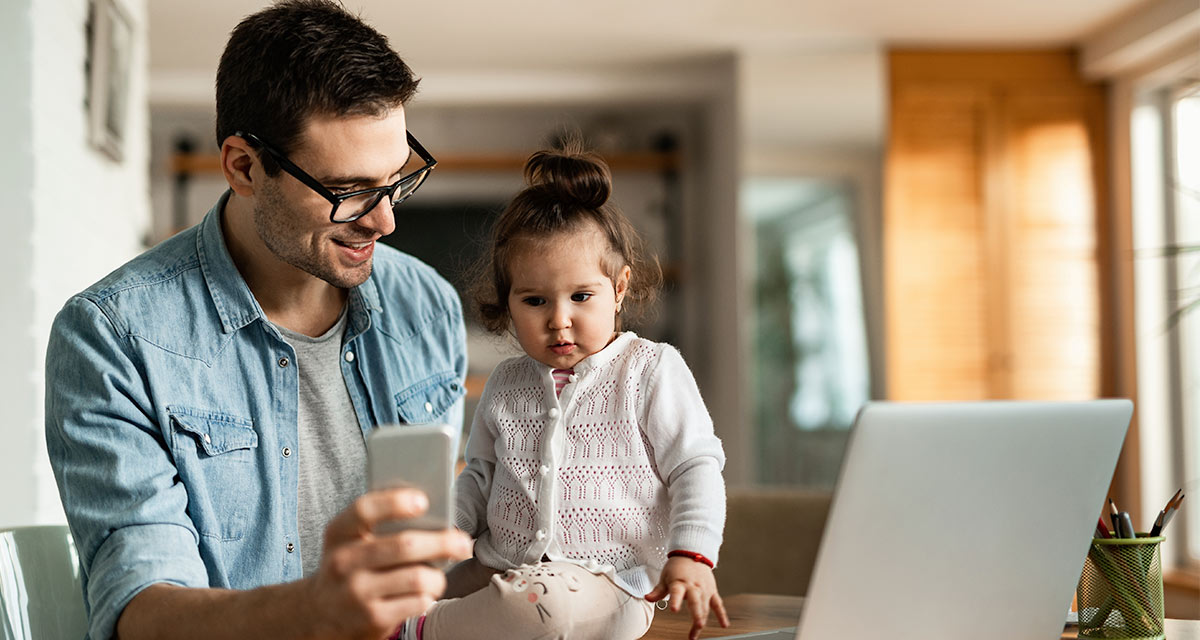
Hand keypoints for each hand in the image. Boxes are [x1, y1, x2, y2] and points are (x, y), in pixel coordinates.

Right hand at [304, 488, 472, 639]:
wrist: (320, 614)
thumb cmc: (350, 566)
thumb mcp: (351, 541)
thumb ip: (380, 525)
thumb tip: (433, 513)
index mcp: (339, 534)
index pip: (365, 510)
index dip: (395, 502)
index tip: (423, 501)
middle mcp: (343, 562)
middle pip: (405, 545)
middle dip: (443, 542)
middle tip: (463, 543)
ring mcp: (357, 592)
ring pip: (418, 578)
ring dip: (438, 576)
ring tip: (438, 576)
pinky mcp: (372, 618)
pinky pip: (418, 602)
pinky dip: (429, 596)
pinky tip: (424, 594)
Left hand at [645, 556, 729, 639]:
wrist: (692, 552)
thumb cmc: (677, 566)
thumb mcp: (665, 577)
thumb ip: (658, 591)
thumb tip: (647, 598)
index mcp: (680, 582)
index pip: (677, 592)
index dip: (675, 601)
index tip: (674, 609)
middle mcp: (693, 586)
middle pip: (696, 602)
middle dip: (697, 614)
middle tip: (698, 625)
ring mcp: (704, 589)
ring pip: (705, 606)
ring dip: (702, 618)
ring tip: (698, 629)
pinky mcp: (712, 591)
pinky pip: (718, 604)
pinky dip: (721, 615)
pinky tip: (724, 625)